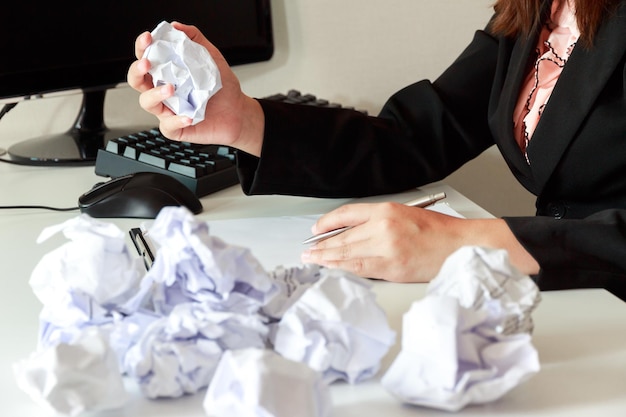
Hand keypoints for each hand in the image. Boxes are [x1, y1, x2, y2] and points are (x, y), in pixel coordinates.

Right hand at [126, 22, 263, 155]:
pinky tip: (188, 116)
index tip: (148, 38)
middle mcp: (163, 90)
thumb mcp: (211, 58)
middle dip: (137, 71)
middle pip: (137, 80)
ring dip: (155, 94)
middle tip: (147, 63)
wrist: (238, 112)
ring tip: (171, 89)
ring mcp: (168, 109)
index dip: (142, 47)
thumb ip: (195, 39)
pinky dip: (177, 121)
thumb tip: (176, 26)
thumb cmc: (222, 88)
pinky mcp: (176, 127)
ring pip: (147, 102)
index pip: (146, 57)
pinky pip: (168, 126)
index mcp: (168, 72)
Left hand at [301, 201, 538, 281]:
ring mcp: (386, 247)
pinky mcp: (392, 267)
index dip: (327, 223)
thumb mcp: (406, 215)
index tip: (317, 230)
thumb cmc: (439, 232)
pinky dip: (342, 268)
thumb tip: (351, 235)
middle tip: (308, 250)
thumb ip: (378, 223)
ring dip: (326, 257)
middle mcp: (384, 226)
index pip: (347, 214)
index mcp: (387, 209)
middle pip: (343, 236)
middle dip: (322, 244)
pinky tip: (331, 269)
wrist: (462, 247)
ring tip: (312, 260)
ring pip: (347, 253)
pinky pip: (359, 268)